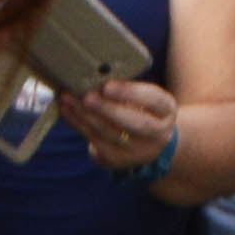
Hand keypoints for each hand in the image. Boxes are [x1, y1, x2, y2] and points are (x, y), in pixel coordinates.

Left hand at [61, 77, 179, 172]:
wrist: (148, 143)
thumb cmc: (142, 110)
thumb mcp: (145, 98)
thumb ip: (127, 89)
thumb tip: (95, 73)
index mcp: (166, 111)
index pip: (153, 100)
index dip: (130, 93)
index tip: (108, 86)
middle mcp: (156, 134)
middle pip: (133, 123)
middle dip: (107, 109)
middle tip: (86, 97)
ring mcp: (136, 151)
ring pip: (109, 133)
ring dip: (85, 115)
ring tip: (68, 97)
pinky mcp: (115, 160)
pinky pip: (94, 141)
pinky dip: (78, 123)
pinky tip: (67, 109)